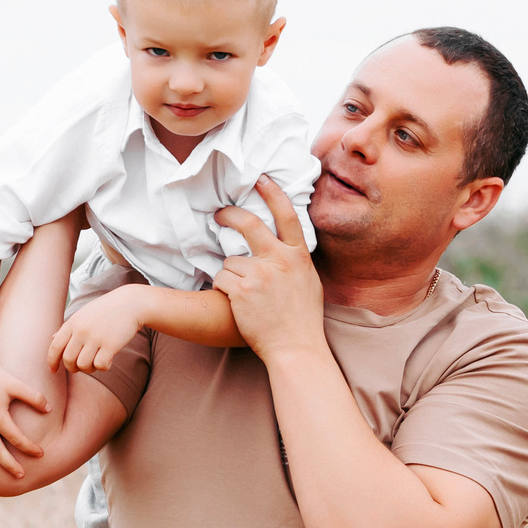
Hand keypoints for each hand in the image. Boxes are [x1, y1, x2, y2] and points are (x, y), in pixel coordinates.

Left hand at [48, 287, 150, 374]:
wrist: (130, 303)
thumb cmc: (106, 310)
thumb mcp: (83, 315)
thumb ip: (68, 328)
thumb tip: (52, 339)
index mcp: (73, 323)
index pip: (55, 346)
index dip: (52, 361)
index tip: (53, 370)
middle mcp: (82, 331)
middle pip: (68, 359)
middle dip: (72, 368)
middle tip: (81, 367)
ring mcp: (96, 338)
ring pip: (83, 365)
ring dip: (89, 369)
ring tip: (96, 362)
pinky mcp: (111, 344)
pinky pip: (100, 365)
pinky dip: (104, 367)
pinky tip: (109, 359)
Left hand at [214, 177, 324, 360]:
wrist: (295, 348)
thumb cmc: (302, 319)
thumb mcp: (308, 282)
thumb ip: (294, 261)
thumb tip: (282, 246)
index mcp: (298, 256)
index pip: (286, 215)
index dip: (272, 193)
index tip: (260, 179)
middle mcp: (279, 261)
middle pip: (248, 224)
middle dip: (230, 215)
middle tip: (219, 215)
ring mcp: (259, 275)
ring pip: (230, 261)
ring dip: (230, 275)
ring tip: (246, 297)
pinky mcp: (240, 290)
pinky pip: (221, 279)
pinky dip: (224, 289)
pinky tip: (237, 304)